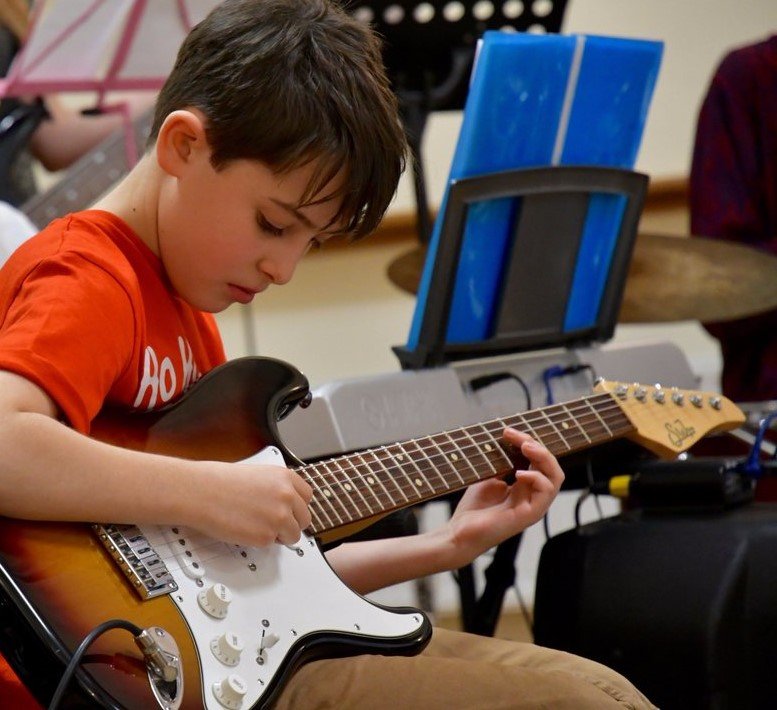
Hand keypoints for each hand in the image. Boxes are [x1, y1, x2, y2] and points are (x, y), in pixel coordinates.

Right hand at [183, 461, 312, 546]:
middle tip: (273, 524)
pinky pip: (272, 545)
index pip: (307, 497)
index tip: (291, 512)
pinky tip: (245, 530)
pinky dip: (260, 541)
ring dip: (279, 535)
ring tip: (258, 527)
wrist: (200, 491)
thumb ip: (276, 487)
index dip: (296, 506)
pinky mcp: (266, 536)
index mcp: (285, 477)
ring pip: (293, 535)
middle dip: (291, 523)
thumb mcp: (258, 474)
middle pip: (304, 518)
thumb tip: (284, 503)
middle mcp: (286, 496)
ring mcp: (278, 517)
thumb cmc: (219, 481)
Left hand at [443, 428, 563, 566]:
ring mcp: (533, 506)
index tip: (507, 431)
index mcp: (525, 486)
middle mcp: (533, 495)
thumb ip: (503, 461)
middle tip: (520, 438)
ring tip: (526, 448)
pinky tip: (520, 474)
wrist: (459, 533)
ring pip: (555, 478)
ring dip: (543, 458)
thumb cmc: (473, 508)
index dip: (527, 441)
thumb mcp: (489, 476)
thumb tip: (510, 440)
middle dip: (538, 446)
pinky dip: (537, 479)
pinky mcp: (529, 516)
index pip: (538, 460)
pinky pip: (546, 494)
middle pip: (551, 466)